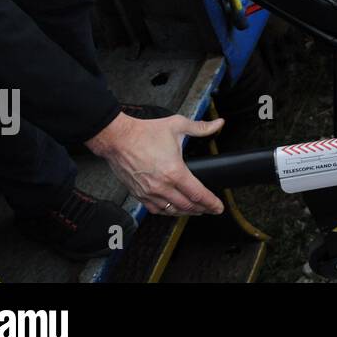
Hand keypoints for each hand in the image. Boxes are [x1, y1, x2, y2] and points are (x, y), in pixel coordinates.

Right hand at [87, 113, 225, 215]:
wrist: (117, 139)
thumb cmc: (145, 133)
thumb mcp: (177, 125)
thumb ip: (201, 127)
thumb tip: (218, 124)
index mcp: (174, 172)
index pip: (198, 194)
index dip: (211, 203)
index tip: (219, 207)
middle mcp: (162, 186)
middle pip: (187, 206)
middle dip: (202, 209)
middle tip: (210, 210)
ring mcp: (149, 192)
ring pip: (171, 210)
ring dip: (186, 212)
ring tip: (195, 211)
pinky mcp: (138, 193)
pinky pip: (155, 209)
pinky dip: (167, 211)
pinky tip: (173, 209)